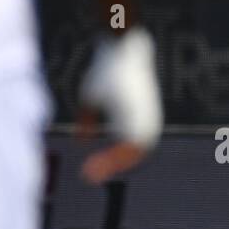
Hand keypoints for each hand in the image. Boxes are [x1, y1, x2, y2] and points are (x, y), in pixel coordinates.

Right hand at [78, 27, 163, 183]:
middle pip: (129, 157)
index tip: (90, 173)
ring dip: (110, 165)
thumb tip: (81, 141)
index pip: (126, 151)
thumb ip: (88, 121)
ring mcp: (147, 122)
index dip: (108, 162)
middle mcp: (146, 125)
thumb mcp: (91, 99)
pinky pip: (130, 146)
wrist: (121, 50)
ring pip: (130, 155)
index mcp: (136, 121)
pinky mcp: (143, 117)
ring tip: (91, 173)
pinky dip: (113, 156)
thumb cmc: (107, 71)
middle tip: (88, 178)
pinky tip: (99, 160)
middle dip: (108, 168)